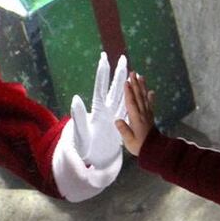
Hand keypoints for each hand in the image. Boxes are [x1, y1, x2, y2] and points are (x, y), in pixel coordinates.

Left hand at [70, 52, 127, 168]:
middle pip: (114, 89)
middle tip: (123, 57)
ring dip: (128, 85)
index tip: (104, 58)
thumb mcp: (80, 133)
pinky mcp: (121, 126)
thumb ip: (79, 116)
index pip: (101, 88)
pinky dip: (137, 101)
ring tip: (133, 72)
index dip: (102, 74)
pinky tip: (144, 93)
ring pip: (124, 97)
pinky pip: (131, 110)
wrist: (92, 163)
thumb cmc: (83, 149)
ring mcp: (114, 117)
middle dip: (118, 73)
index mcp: (98, 111)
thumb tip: (75, 98)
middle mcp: (107, 112)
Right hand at [115, 72, 154, 156]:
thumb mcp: (129, 141)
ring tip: (141, 76)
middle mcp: (143, 114)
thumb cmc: (140, 146)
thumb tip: (117, 120)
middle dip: (135, 84)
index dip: (129, 92)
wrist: (155, 150)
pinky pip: (150, 104)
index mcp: (136, 119)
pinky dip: (150, 97)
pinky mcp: (150, 117)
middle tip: (133, 73)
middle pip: (138, 96)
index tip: (127, 82)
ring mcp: (147, 115)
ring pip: (144, 98)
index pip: (131, 103)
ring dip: (142, 87)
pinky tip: (150, 91)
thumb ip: (124, 130)